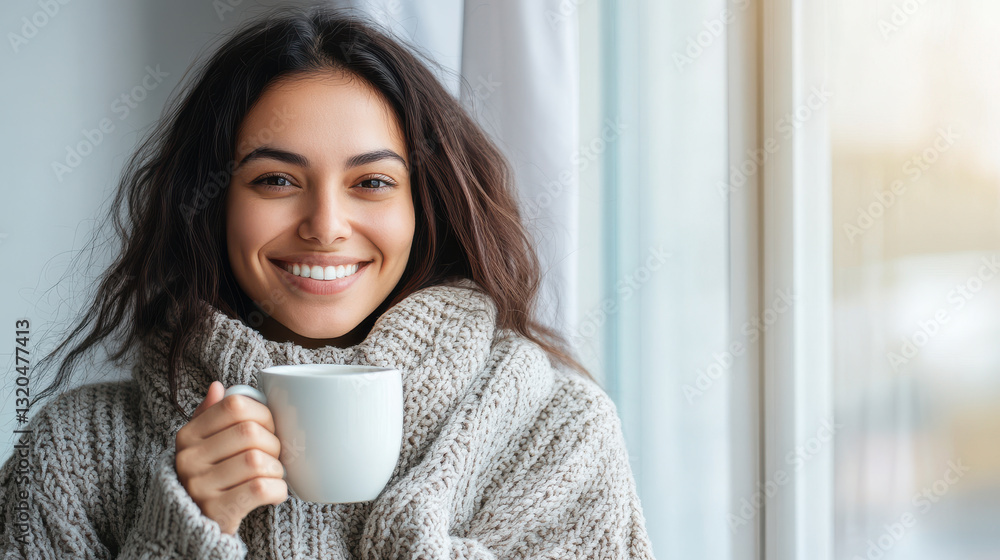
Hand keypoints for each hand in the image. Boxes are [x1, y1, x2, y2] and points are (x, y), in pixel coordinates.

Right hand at [175, 381, 287, 534]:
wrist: (196, 527)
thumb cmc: (210, 478)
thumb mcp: (203, 445)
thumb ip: (210, 415)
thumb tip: (218, 387)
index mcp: (188, 436)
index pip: (235, 406)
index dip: (263, 413)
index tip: (268, 428)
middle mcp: (189, 459)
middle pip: (250, 432)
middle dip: (274, 443)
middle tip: (274, 456)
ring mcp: (200, 486)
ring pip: (257, 461)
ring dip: (276, 469)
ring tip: (272, 475)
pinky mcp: (216, 511)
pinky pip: (260, 488)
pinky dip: (278, 489)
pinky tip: (274, 492)